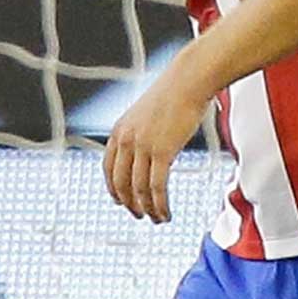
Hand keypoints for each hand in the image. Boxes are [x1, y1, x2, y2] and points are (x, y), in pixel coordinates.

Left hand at [102, 51, 212, 223]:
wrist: (189, 79)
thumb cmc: (176, 92)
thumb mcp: (149, 112)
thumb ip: (144, 131)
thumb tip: (153, 144)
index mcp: (119, 131)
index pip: (108, 169)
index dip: (113, 190)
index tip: (121, 202)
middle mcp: (126, 140)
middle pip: (121, 183)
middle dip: (130, 204)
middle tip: (141, 216)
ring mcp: (143, 146)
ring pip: (139, 189)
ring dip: (147, 209)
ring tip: (157, 219)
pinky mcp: (162, 151)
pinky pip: (157, 186)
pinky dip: (160, 204)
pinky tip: (166, 212)